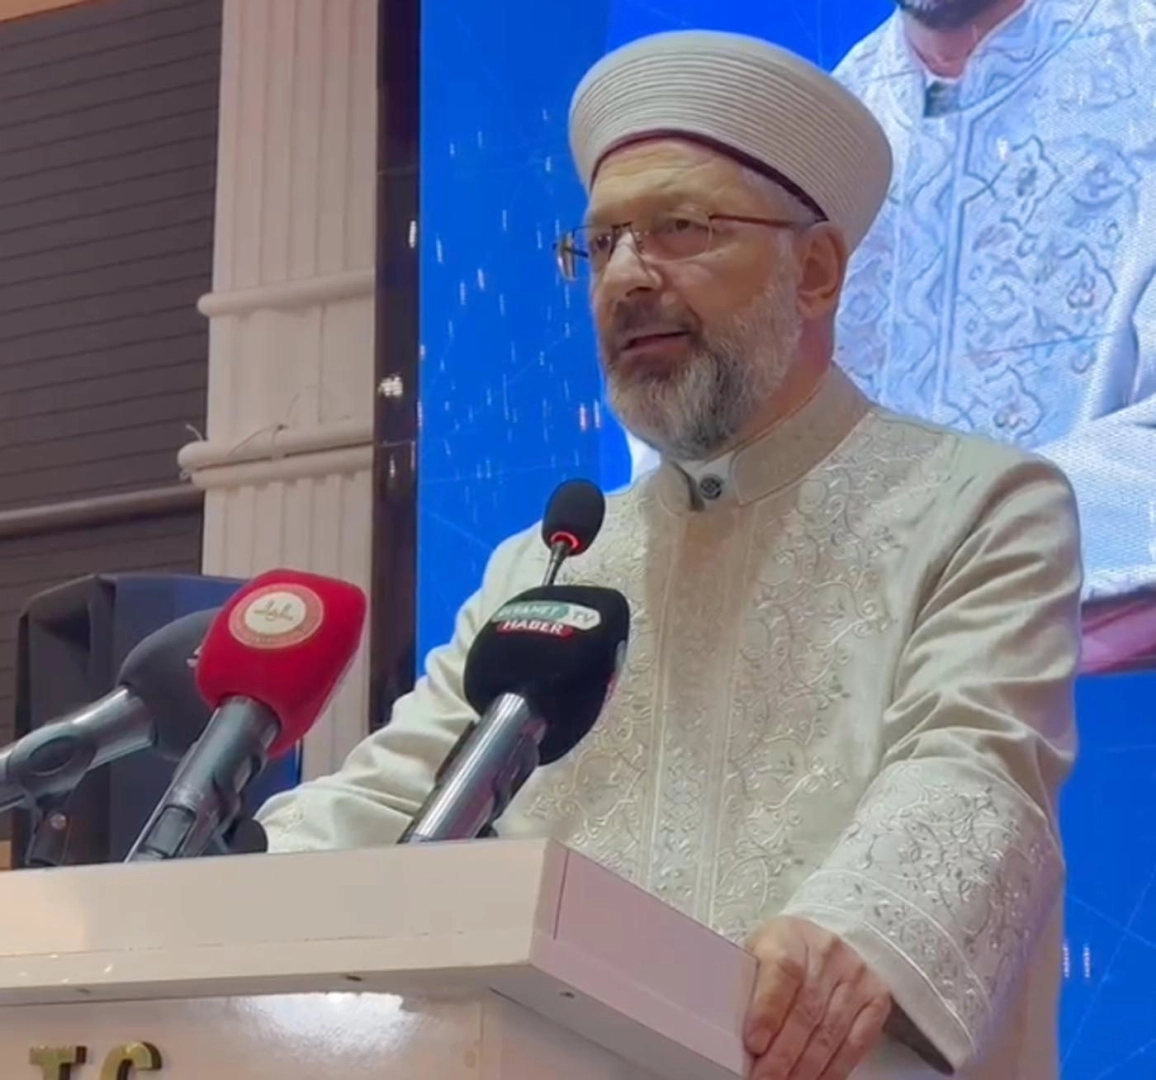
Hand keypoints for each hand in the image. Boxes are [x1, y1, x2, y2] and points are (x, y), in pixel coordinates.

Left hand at [743, 916, 891, 1078]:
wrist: (821, 942)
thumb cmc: (783, 952)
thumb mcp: (756, 954)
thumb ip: (750, 986)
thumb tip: (736, 1032)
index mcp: (790, 936)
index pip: (783, 972)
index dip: (768, 1010)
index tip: (754, 1043)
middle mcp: (827, 952)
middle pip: (806, 1010)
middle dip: (783, 1053)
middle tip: (765, 1077)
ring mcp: (855, 974)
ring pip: (830, 1032)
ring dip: (806, 1067)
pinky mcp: (875, 997)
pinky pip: (856, 1043)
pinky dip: (834, 1069)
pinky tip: (815, 1079)